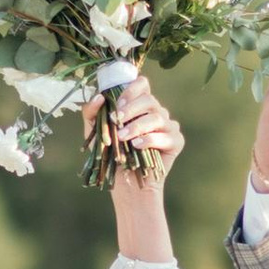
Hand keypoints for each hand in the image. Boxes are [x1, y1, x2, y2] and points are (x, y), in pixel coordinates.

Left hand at [98, 73, 182, 260]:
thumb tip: (99, 96)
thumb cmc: (111, 156)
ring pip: (158, 116)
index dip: (130, 90)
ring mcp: (168, 126)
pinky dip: (151, 140)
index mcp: (139, 105)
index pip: (141, 84)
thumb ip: (92, 113)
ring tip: (123, 139)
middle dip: (131, 109)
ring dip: (137, 126)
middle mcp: (156, 112)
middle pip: (149, 100)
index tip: (117, 104)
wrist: (125, 184)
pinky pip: (167, 135)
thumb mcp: (96, 133)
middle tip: (117, 122)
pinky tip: (137, 146)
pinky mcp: (176, 142)